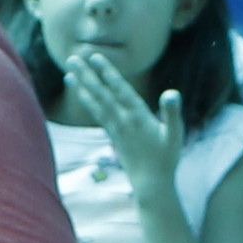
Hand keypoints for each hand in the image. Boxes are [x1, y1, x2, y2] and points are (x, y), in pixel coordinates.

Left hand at [57, 43, 186, 190]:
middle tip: (71, 58)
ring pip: (96, 104)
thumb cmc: (166, 159)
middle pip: (101, 94)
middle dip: (86, 76)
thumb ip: (172, 113)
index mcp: (138, 117)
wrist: (151, 184)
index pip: (119, 90)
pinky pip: (98, 114)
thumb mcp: (175, 135)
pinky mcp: (114, 135)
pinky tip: (81, 92)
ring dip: (82, 87)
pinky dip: (88, 101)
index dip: (107, 73)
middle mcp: (123, 121)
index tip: (94, 57)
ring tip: (68, 73)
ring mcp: (116, 128)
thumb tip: (171, 94)